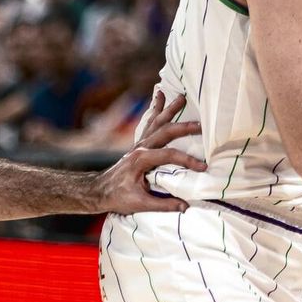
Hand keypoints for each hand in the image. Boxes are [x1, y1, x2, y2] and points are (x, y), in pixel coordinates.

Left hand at [93, 91, 203, 213]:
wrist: (99, 191)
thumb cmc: (118, 197)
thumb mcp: (140, 204)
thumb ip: (163, 205)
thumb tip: (185, 206)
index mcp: (141, 160)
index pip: (169, 155)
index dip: (187, 160)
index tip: (203, 167)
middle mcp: (140, 147)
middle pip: (165, 131)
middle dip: (184, 127)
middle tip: (201, 124)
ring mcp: (139, 144)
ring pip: (156, 122)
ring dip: (169, 109)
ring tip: (181, 96)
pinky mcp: (139, 144)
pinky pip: (150, 123)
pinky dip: (156, 109)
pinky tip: (159, 95)